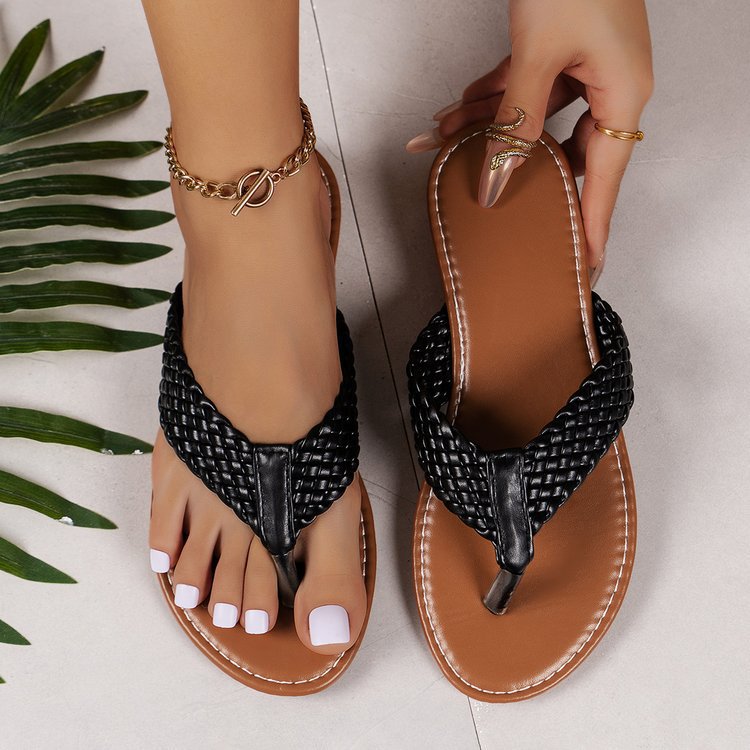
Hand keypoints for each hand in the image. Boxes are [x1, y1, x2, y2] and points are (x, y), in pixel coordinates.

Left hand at [406, 0, 652, 276]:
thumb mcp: (537, 56)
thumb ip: (516, 121)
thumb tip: (496, 179)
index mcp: (624, 96)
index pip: (605, 181)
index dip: (590, 226)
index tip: (584, 264)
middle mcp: (612, 89)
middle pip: (565, 152)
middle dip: (517, 170)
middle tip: (494, 206)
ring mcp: (589, 69)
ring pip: (535, 118)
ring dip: (490, 129)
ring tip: (446, 144)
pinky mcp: (565, 52)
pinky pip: (527, 88)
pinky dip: (494, 97)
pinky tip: (458, 111)